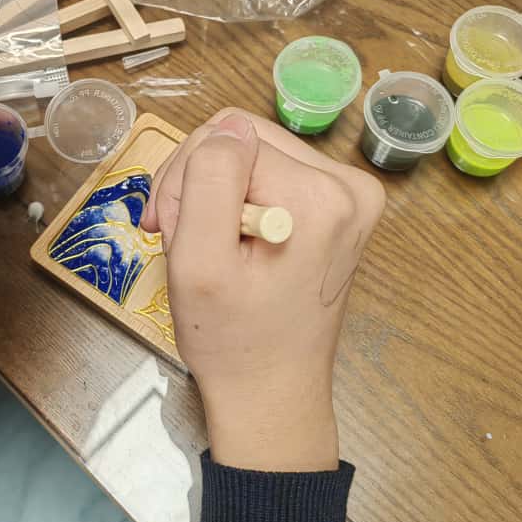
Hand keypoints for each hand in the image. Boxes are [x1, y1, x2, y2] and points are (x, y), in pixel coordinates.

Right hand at [142, 109, 385, 472]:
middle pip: (243, 138)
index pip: (226, 137)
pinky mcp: (340, 208)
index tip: (170, 232)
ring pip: (253, 153)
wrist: (271, 392)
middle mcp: (349, 185)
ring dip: (214, 192)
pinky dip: (238, 201)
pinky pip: (271, 174)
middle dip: (197, 182)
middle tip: (180, 237)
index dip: (184, 180)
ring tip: (206, 245)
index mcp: (322, 194)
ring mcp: (351, 196)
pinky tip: (230, 242)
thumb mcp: (199, 261)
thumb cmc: (231, 340)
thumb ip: (209, 179)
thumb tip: (226, 129)